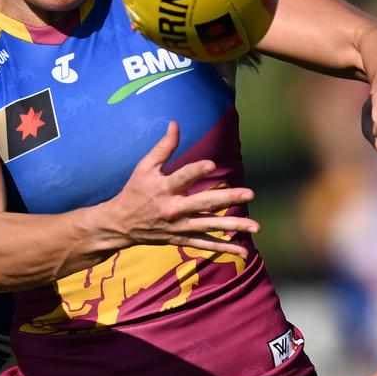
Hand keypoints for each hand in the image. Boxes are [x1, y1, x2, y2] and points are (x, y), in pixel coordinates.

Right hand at [106, 121, 257, 256]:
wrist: (121, 224)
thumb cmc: (135, 191)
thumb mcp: (144, 167)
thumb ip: (163, 147)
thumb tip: (176, 123)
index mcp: (163, 188)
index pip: (181, 178)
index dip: (196, 171)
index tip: (211, 164)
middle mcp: (173, 209)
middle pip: (203, 203)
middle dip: (227, 198)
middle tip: (249, 193)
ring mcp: (179, 227)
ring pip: (210, 227)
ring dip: (233, 226)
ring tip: (256, 226)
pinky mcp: (181, 239)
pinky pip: (205, 245)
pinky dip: (224, 248)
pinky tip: (244, 251)